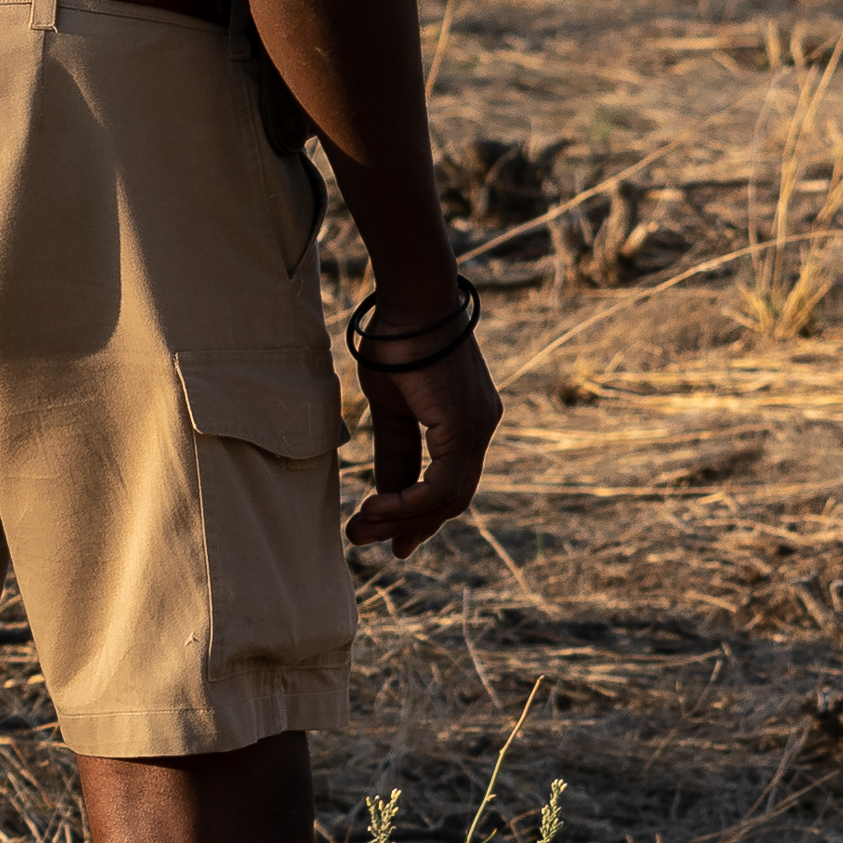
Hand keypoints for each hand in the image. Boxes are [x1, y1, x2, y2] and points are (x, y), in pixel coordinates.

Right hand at [347, 323, 498, 550]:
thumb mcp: (392, 410)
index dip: (419, 515)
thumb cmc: (398, 344)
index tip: (389, 539)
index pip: (451, 484)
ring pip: (448, 498)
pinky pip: (442, 484)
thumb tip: (386, 495)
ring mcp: (479, 427)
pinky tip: (376, 507)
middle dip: (408, 525)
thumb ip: (396, 452)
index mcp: (469, 421)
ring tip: (360, 526)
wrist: (411, 303)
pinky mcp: (466, 426)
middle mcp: (482, 426)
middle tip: (365, 540)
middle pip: (452, 498)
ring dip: (401, 519)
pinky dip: (409, 503)